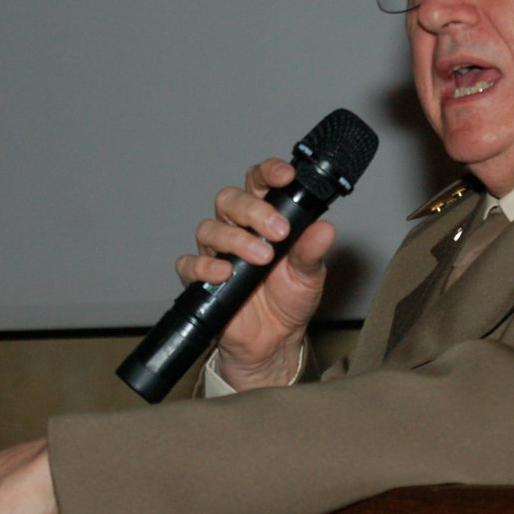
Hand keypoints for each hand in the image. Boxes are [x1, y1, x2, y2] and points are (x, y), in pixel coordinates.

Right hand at [174, 158, 334, 389]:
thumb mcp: (310, 276)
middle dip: (254, 210)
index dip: (269, 172)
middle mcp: (237, 229)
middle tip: (279, 231)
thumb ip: (313, 251)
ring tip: (262, 258)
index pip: (259, 182)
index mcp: (264, 218)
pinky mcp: (202, 279)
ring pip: (209, 227)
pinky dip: (204, 266)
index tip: (286, 176)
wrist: (274, 342)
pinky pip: (189, 264)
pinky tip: (225, 274)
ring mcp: (217, 252)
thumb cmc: (289, 301)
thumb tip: (325, 229)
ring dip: (236, 239)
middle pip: (230, 199)